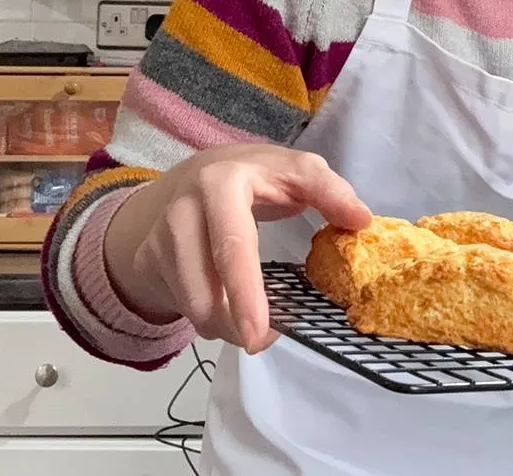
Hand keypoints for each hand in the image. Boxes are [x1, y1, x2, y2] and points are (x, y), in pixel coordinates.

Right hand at [104, 144, 371, 352]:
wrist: (187, 177)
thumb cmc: (254, 176)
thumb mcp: (293, 170)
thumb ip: (328, 190)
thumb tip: (362, 221)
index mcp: (224, 183)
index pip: (237, 241)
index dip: (251, 287)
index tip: (272, 327)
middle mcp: (185, 209)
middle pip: (208, 280)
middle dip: (237, 315)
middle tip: (263, 342)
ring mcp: (162, 236)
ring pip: (193, 301)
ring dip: (227, 323)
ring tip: (256, 325)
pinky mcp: (150, 260)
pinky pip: (183, 305)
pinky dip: (211, 319)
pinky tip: (231, 312)